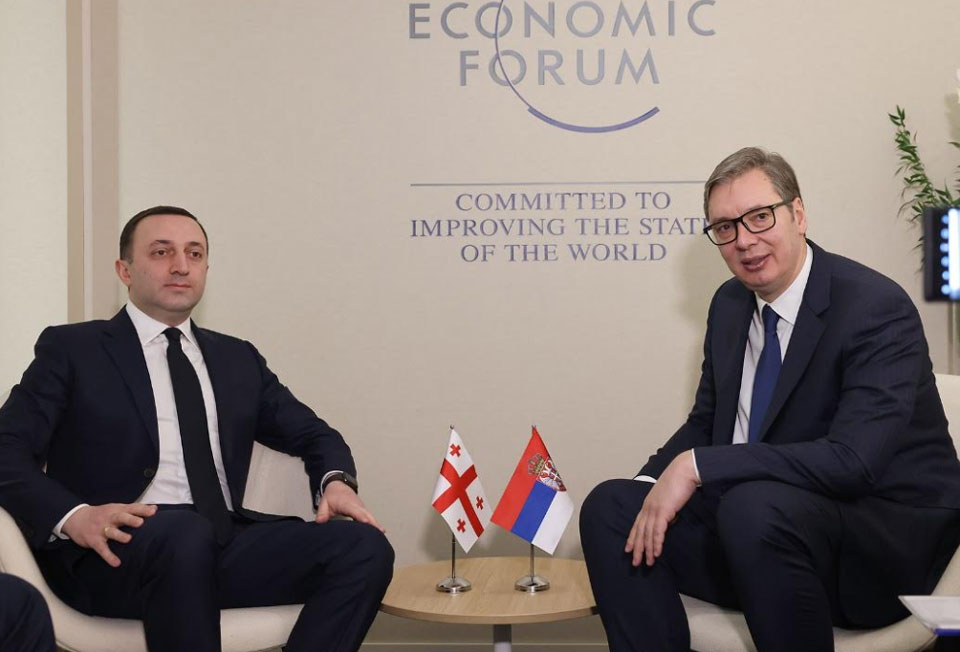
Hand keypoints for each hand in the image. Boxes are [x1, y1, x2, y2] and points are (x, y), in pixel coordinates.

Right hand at [61, 503, 156, 567]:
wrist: (76, 518)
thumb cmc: (102, 514)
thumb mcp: (116, 508)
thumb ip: (135, 509)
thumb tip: (155, 509)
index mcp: (117, 509)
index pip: (131, 508)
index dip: (142, 510)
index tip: (153, 512)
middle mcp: (109, 518)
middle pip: (121, 517)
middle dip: (130, 519)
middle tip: (140, 523)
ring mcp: (101, 529)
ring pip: (111, 532)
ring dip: (119, 535)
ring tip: (128, 540)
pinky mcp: (94, 540)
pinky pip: (102, 549)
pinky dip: (108, 556)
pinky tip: (116, 563)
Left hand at [315, 481, 384, 532]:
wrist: (339, 485)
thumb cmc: (333, 495)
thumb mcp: (324, 502)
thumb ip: (322, 513)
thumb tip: (320, 522)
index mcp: (347, 503)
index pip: (355, 511)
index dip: (361, 517)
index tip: (366, 522)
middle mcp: (357, 506)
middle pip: (367, 515)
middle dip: (373, 523)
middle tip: (380, 533)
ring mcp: (362, 508)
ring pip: (371, 517)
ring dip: (376, 525)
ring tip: (382, 535)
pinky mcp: (363, 511)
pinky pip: (370, 518)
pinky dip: (375, 524)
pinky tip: (379, 532)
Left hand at [625, 451, 698, 566]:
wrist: (684, 470)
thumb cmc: (679, 482)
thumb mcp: (669, 498)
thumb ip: (667, 510)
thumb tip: (669, 521)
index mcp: (648, 503)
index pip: (637, 524)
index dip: (632, 537)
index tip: (628, 549)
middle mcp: (648, 507)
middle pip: (640, 531)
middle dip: (637, 548)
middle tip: (634, 563)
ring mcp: (654, 509)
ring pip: (647, 534)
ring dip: (647, 550)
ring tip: (647, 563)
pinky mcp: (663, 511)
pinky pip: (658, 531)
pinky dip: (656, 543)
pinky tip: (657, 553)